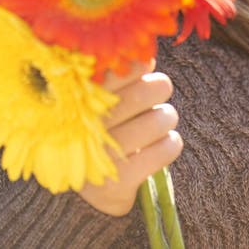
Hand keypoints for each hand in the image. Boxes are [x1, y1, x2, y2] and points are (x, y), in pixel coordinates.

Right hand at [78, 61, 181, 215]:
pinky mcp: (120, 181)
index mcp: (77, 98)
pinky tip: (163, 143)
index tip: (144, 67)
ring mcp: (103, 154)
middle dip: (159, 87)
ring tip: (162, 119)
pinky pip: (165, 149)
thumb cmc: (96, 128)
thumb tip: (147, 60)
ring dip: (167, 117)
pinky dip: (171, 143)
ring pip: (160, 120)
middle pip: (144, 92)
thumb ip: (117, 78)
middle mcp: (87, 124)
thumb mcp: (95, 101)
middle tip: (160, 89)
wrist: (86, 188)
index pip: (117, 70)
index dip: (137, 66)